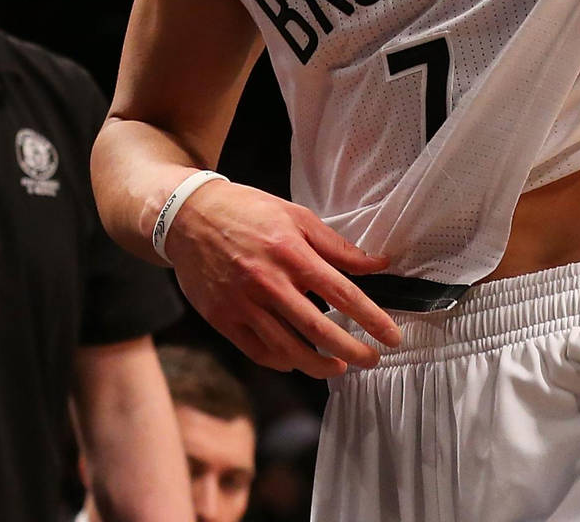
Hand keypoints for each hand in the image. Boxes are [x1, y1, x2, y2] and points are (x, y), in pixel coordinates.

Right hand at [165, 180, 403, 378]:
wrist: (188, 217)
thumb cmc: (247, 212)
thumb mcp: (296, 216)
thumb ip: (337, 246)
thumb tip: (378, 264)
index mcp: (291, 252)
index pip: (342, 294)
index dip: (371, 319)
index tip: (391, 337)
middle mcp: (268, 282)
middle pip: (319, 329)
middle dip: (353, 351)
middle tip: (372, 360)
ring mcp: (242, 304)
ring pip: (289, 349)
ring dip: (320, 364)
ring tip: (339, 367)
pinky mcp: (222, 319)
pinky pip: (257, 351)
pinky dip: (282, 362)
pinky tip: (297, 362)